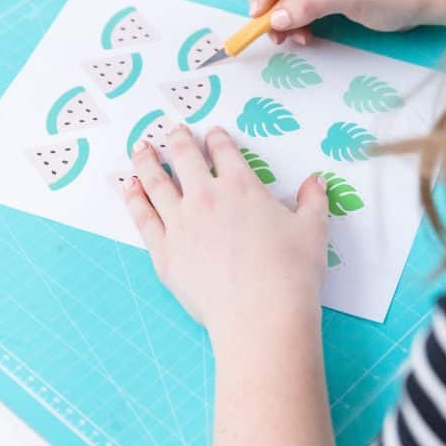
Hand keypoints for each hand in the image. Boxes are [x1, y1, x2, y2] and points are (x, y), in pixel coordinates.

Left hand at [122, 125, 328, 347]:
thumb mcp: (313, 231)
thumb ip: (313, 201)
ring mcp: (180, 224)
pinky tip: (128, 188)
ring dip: (146, 161)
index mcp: (241, 186)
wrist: (260, 314)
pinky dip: (133, 198)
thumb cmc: (291, 273)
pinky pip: (142, 217)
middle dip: (177, 139)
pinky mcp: (164, 252)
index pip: (224, 152)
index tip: (212, 133)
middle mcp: (206, 198)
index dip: (217, 139)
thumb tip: (316, 181)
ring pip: (156, 182)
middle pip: (184, 158)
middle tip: (171, 130)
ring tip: (140, 147)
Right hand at [247, 0, 445, 41]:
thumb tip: (276, 17)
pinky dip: (292, 23)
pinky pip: (291, 5)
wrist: (423, 0)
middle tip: (277, 32)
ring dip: (280, 18)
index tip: (264, 15)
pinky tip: (304, 35)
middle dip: (268, 5)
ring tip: (295, 38)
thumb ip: (312, 4)